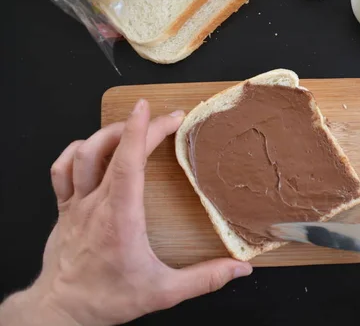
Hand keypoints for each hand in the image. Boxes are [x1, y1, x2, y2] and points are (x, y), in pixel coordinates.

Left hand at [0, 99, 251, 325]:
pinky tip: (89, 147)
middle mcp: (95, 204)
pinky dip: (75, 150)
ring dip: (109, 133)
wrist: (62, 311)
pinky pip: (61, 170)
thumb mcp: (164, 292)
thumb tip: (240, 269)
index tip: (155, 111)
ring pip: (83, 153)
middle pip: (112, 150)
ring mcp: (76, 204)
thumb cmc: (108, 299)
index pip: (129, 163)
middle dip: (139, 126)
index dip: (141, 131)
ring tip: (131, 127)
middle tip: (166, 119)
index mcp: (121, 218)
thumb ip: (206, 278)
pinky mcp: (64, 209)